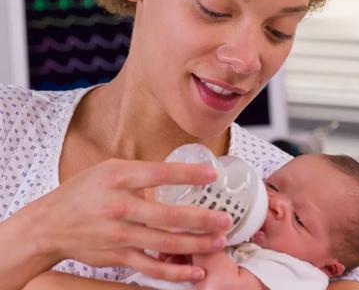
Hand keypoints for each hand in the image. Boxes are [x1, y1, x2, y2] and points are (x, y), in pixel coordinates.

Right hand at [7, 159, 231, 283]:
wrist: (48, 224)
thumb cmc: (82, 192)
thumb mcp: (108, 170)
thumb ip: (140, 172)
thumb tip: (175, 173)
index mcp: (119, 178)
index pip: (160, 174)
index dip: (189, 175)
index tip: (213, 175)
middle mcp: (120, 206)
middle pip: (168, 215)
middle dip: (201, 219)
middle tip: (225, 219)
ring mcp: (119, 234)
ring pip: (164, 244)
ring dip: (195, 245)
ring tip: (219, 242)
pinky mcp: (117, 256)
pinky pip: (150, 267)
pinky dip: (174, 273)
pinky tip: (195, 273)